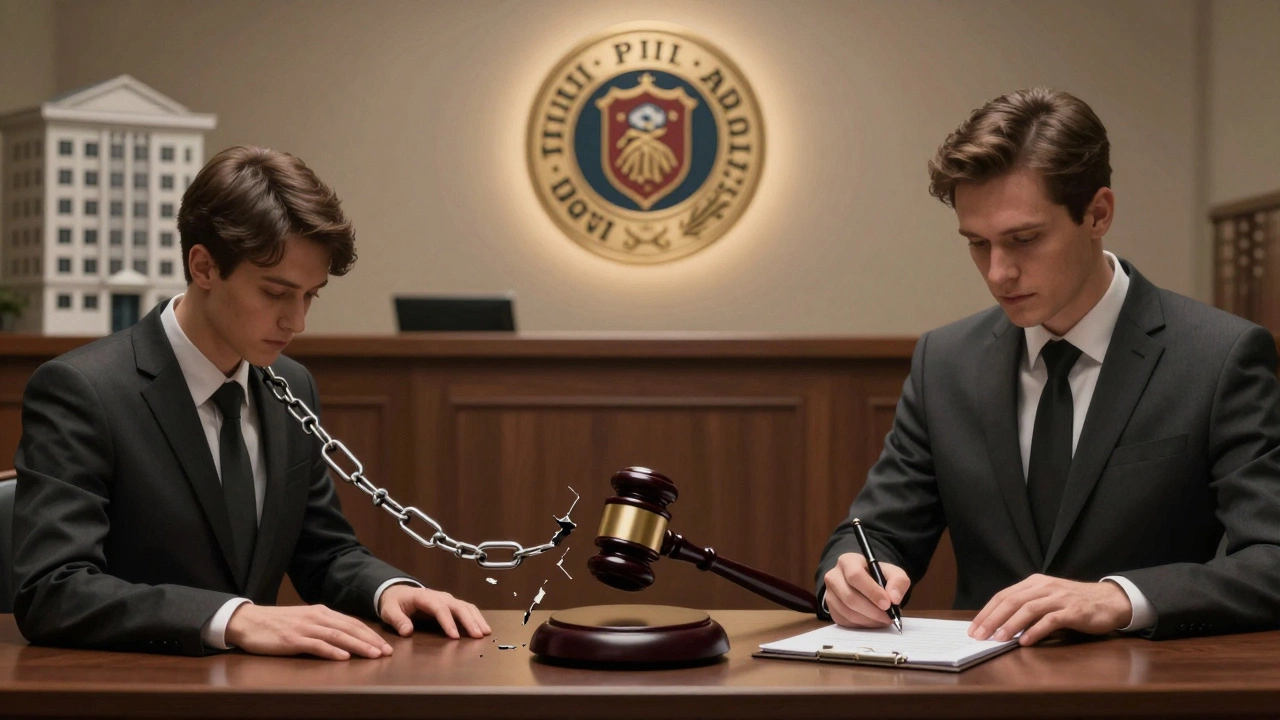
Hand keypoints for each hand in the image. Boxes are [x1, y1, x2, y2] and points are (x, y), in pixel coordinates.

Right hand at [225, 603, 393, 659]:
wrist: (249, 621)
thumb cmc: (277, 624)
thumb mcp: (304, 621)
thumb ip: (323, 627)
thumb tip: (345, 638)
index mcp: (322, 612)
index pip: (352, 623)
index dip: (370, 634)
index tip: (385, 645)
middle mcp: (317, 617)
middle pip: (350, 629)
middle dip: (371, 641)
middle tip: (387, 652)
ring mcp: (305, 628)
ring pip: (338, 636)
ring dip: (358, 646)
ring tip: (373, 655)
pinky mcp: (293, 639)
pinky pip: (316, 645)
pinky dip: (332, 651)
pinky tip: (344, 658)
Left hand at [378, 585, 490, 639]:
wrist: (399, 592)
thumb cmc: (395, 602)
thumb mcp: (389, 610)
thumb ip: (397, 620)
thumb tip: (407, 631)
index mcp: (425, 597)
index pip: (439, 609)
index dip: (448, 622)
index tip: (455, 636)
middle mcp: (440, 596)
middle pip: (458, 607)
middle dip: (469, 621)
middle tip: (478, 635)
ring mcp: (448, 599)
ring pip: (466, 607)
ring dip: (477, 619)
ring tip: (485, 633)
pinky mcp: (452, 604)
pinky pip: (468, 609)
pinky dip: (477, 618)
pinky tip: (483, 628)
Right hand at [822, 552, 909, 627]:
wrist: (866, 583)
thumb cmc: (878, 577)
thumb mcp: (893, 573)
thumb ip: (898, 582)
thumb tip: (894, 598)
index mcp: (847, 561)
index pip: (855, 575)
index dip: (872, 591)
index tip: (887, 604)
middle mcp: (833, 576)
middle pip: (849, 597)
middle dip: (872, 610)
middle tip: (888, 617)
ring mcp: (830, 594)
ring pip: (847, 612)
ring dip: (869, 620)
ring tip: (884, 619)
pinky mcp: (831, 610)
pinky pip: (845, 621)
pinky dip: (863, 625)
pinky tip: (874, 621)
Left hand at [969, 574, 1132, 645]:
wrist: (1109, 601)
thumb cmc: (1074, 603)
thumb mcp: (1048, 599)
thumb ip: (1027, 608)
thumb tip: (1000, 626)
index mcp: (1034, 583)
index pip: (1004, 595)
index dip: (987, 612)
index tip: (974, 628)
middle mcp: (1045, 587)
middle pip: (1012, 601)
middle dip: (992, 619)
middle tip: (979, 636)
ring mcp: (1060, 598)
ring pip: (1028, 609)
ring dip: (1010, 625)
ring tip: (998, 639)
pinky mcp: (1074, 611)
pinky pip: (1051, 620)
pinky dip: (1036, 631)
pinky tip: (1025, 641)